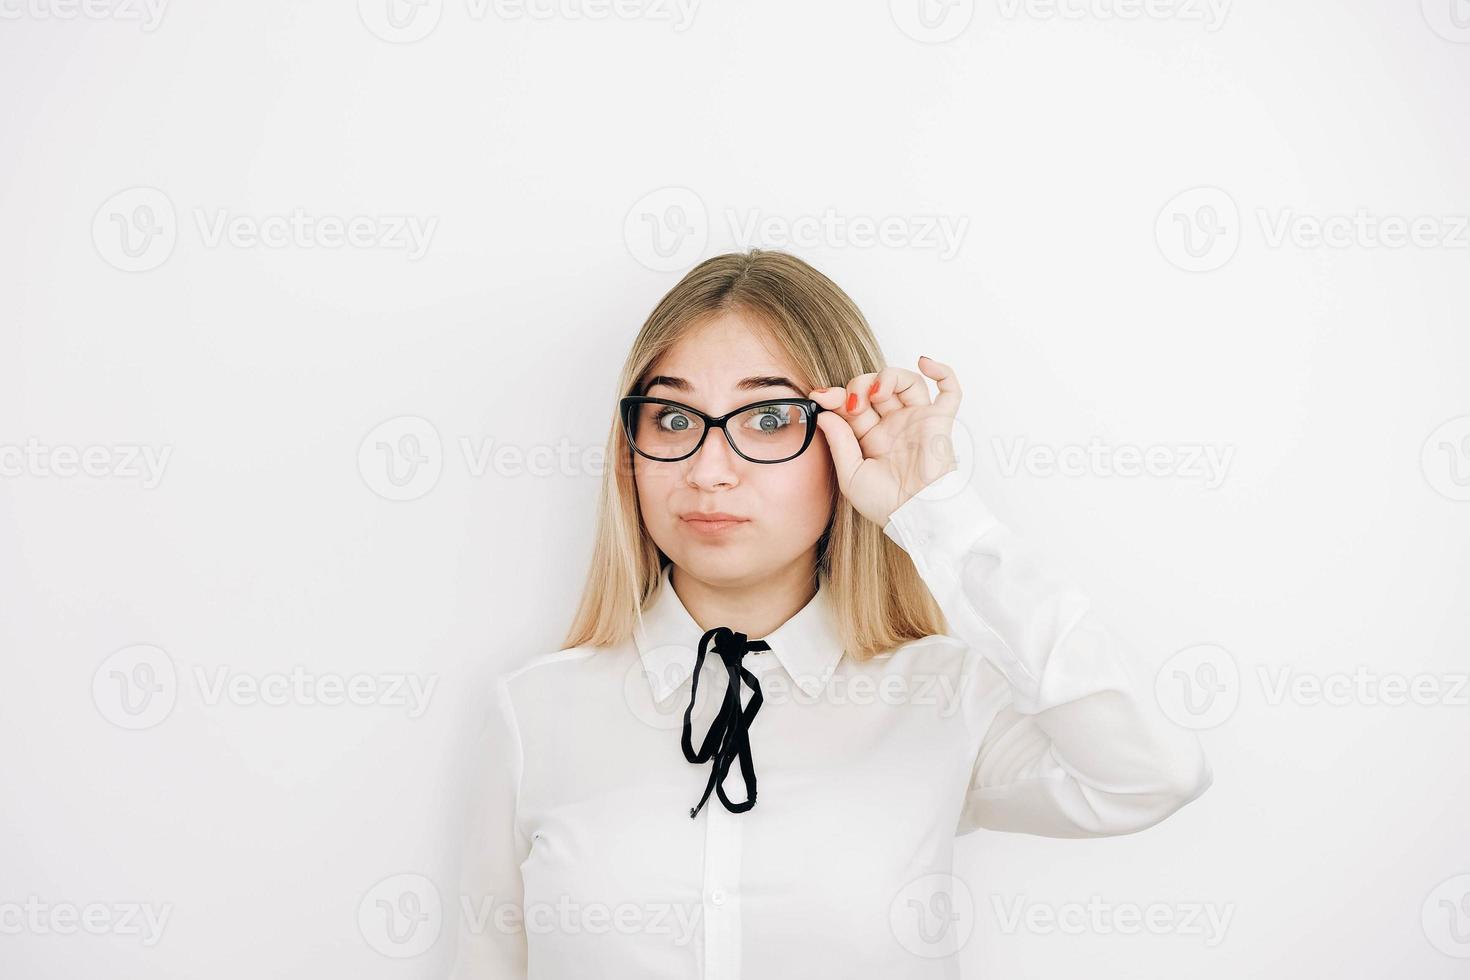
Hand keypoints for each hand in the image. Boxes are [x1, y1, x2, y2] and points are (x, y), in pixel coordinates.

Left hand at [808, 355, 962, 526]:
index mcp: (871, 437)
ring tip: (878, 392)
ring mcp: (917, 421)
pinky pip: (949, 391)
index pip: (852, 404)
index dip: (835, 396)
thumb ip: (839, 442)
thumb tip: (825, 413)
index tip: (819, 396)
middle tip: (853, 402)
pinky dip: (942, 371)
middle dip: (859, 386)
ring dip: (888, 376)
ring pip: (906, 381)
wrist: (916, 515)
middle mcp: (894, 425)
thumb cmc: (886, 503)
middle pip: (875, 387)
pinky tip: (925, 362)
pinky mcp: (940, 422)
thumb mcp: (850, 474)